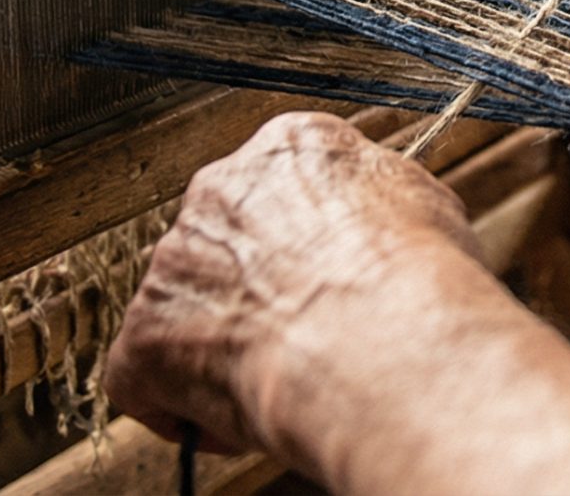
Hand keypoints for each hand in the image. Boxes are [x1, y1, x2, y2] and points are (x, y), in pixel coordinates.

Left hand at [103, 111, 486, 463]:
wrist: (380, 339)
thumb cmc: (416, 277)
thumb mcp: (426, 202)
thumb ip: (381, 199)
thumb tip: (382, 219)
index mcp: (291, 148)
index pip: (281, 185)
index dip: (305, 243)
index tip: (325, 279)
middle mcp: (220, 189)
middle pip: (224, 241)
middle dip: (254, 288)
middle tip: (302, 335)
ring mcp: (174, 262)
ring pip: (184, 305)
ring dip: (220, 343)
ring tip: (279, 382)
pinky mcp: (145, 335)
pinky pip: (144, 374)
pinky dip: (178, 404)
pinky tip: (233, 421)